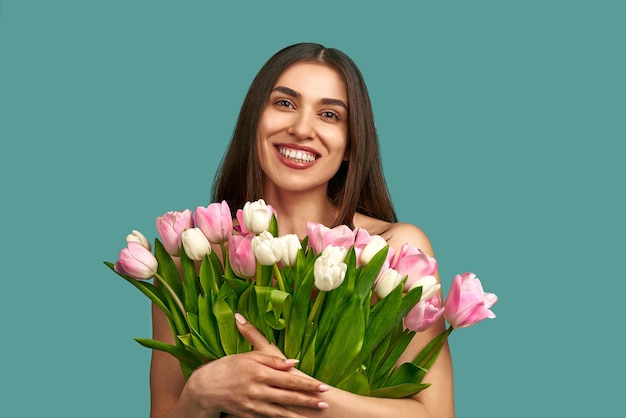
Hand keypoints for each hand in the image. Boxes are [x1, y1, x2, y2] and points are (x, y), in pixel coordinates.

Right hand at [181, 314, 329, 417]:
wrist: (205, 387)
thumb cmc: (229, 367)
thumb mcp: (249, 357)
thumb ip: (272, 360)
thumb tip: (293, 362)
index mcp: (259, 372)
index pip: (289, 378)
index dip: (307, 383)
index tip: (323, 386)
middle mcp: (257, 389)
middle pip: (288, 396)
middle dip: (309, 400)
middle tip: (325, 403)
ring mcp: (253, 405)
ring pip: (281, 412)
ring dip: (299, 414)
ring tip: (315, 415)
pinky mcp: (248, 415)